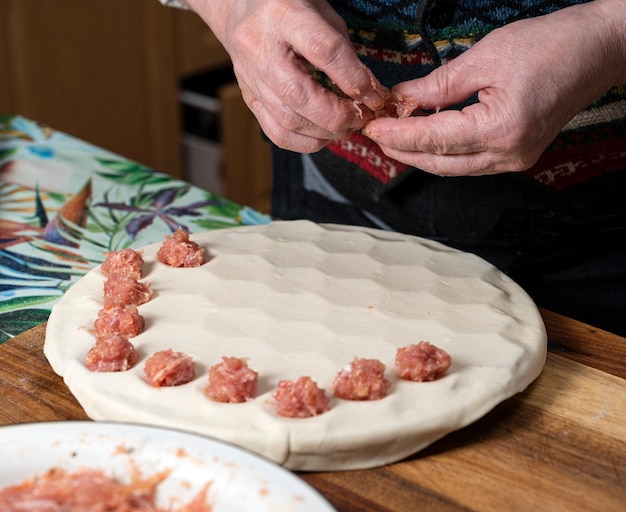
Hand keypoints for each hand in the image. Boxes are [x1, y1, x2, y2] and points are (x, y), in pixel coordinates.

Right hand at [184, 0, 387, 152]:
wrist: (239, 9)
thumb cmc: (289, 7)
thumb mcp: (323, 14)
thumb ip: (345, 53)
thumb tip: (370, 93)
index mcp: (283, 15)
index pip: (324, 51)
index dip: (354, 79)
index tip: (375, 96)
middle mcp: (261, 48)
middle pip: (300, 95)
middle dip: (338, 115)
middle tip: (361, 118)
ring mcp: (251, 78)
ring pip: (288, 121)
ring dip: (325, 132)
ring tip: (346, 127)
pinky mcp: (249, 99)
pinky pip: (277, 133)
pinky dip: (305, 142)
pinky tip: (324, 135)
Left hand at [362, 0, 625, 176]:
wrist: (596, 50)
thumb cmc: (550, 46)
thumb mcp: (485, 57)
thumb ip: (439, 84)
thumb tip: (404, 97)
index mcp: (501, 129)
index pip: (434, 139)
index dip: (398, 133)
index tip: (372, 126)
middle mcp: (508, 154)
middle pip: (440, 163)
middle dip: (404, 151)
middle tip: (376, 135)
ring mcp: (515, 159)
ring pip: (453, 167)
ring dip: (422, 154)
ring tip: (395, 137)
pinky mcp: (517, 155)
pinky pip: (470, 161)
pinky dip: (444, 151)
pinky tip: (427, 138)